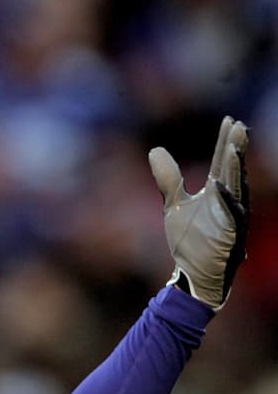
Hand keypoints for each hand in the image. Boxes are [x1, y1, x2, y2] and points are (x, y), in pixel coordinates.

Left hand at [149, 116, 248, 309]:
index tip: (228, 120)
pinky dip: (226, 199)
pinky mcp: (231, 233)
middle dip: (235, 147)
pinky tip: (219, 184)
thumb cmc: (189, 240)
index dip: (225, 141)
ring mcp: (232, 216)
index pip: (222, 161)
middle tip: (237, 125)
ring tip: (235, 146)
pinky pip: (230, 213)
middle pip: (232, 169)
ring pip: (236, 187)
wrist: (192, 273)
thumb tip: (156, 150)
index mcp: (217, 192)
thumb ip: (168, 179)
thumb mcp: (173, 205)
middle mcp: (228, 200)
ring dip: (236, 167)